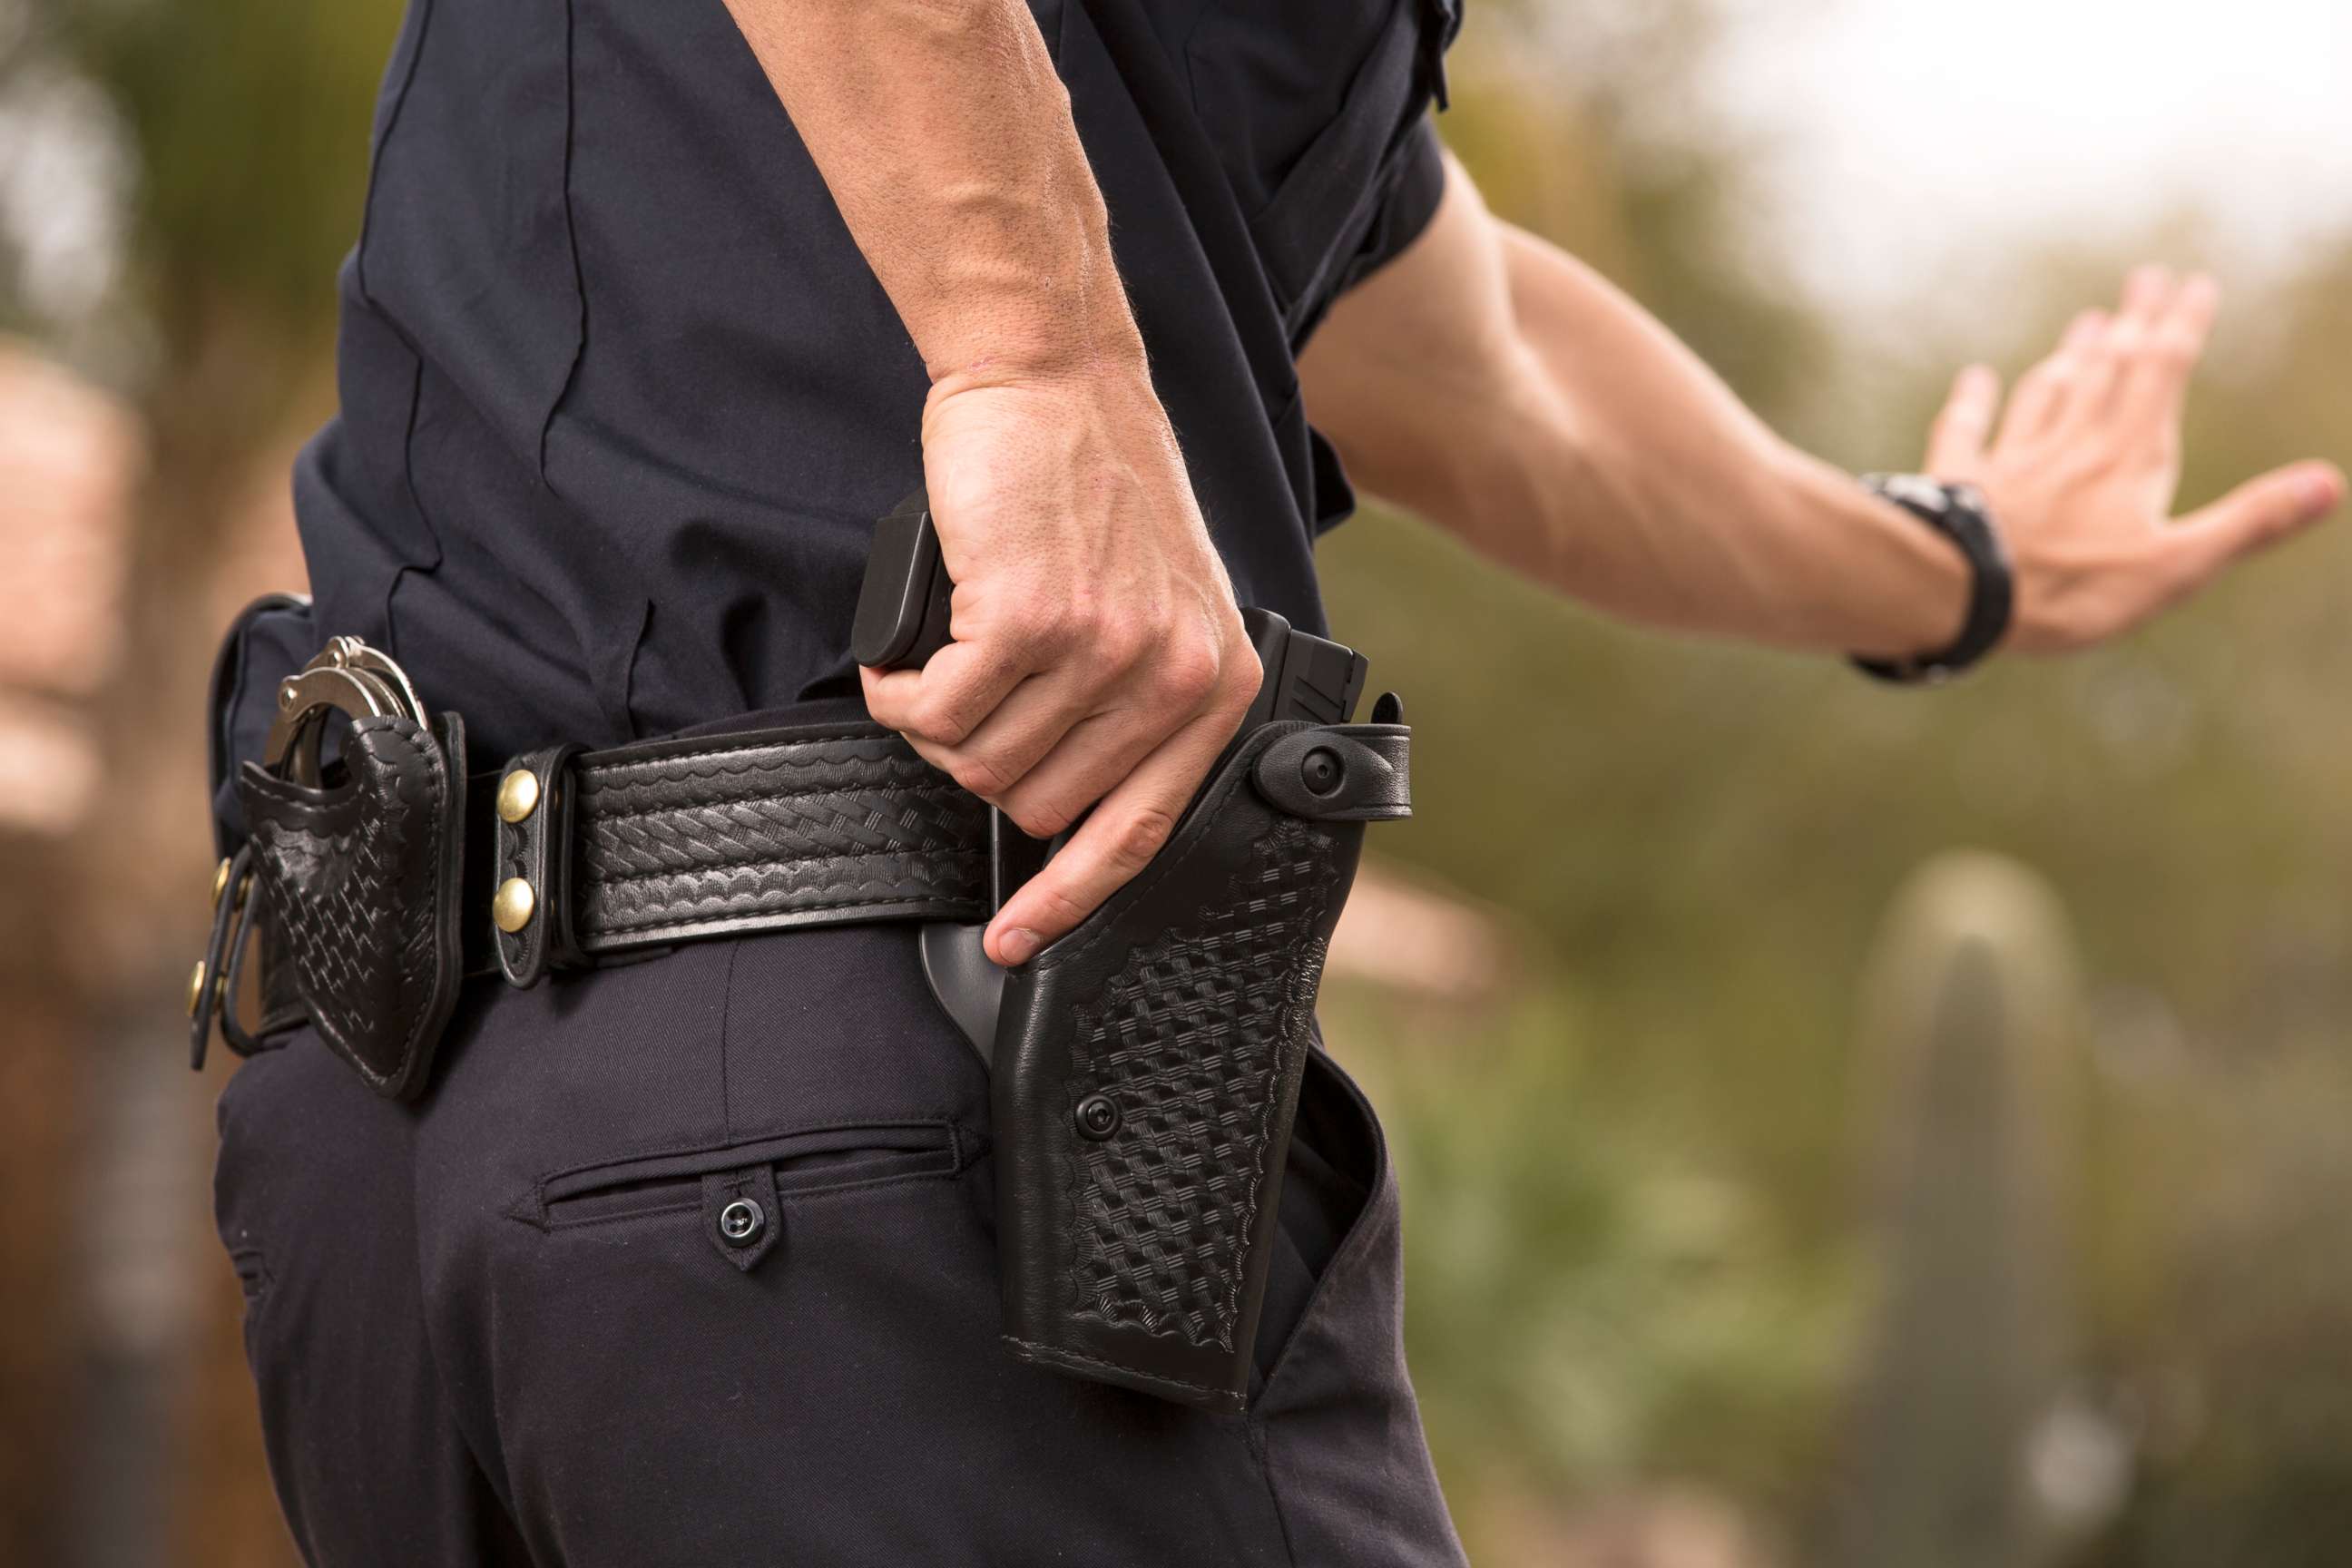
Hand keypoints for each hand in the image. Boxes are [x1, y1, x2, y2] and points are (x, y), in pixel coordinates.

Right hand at [861, 364, 1260, 966]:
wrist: (1053, 378)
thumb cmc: (1093, 485)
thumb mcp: (1160, 602)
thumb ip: (1137, 701)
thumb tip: (1069, 804)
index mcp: (1217, 685)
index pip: (1140, 833)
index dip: (1068, 899)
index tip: (1016, 940)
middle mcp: (1172, 675)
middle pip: (1036, 802)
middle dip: (981, 764)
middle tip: (965, 699)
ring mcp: (1102, 650)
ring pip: (978, 762)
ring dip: (935, 725)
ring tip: (937, 664)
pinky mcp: (1025, 619)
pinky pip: (934, 712)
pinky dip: (900, 694)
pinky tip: (903, 660)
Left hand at [1923, 267, 2343, 652]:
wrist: (1959, 593)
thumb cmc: (2071, 588)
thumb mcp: (2176, 566)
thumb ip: (2248, 523)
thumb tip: (2329, 484)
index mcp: (2130, 456)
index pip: (2163, 372)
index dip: (2181, 325)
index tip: (2194, 282)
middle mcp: (2073, 443)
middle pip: (2107, 368)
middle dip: (2132, 321)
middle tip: (2145, 276)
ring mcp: (2013, 459)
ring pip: (2046, 393)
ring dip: (2069, 356)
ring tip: (2084, 323)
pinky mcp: (1960, 480)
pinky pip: (1967, 430)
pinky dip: (1974, 400)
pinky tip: (1976, 377)